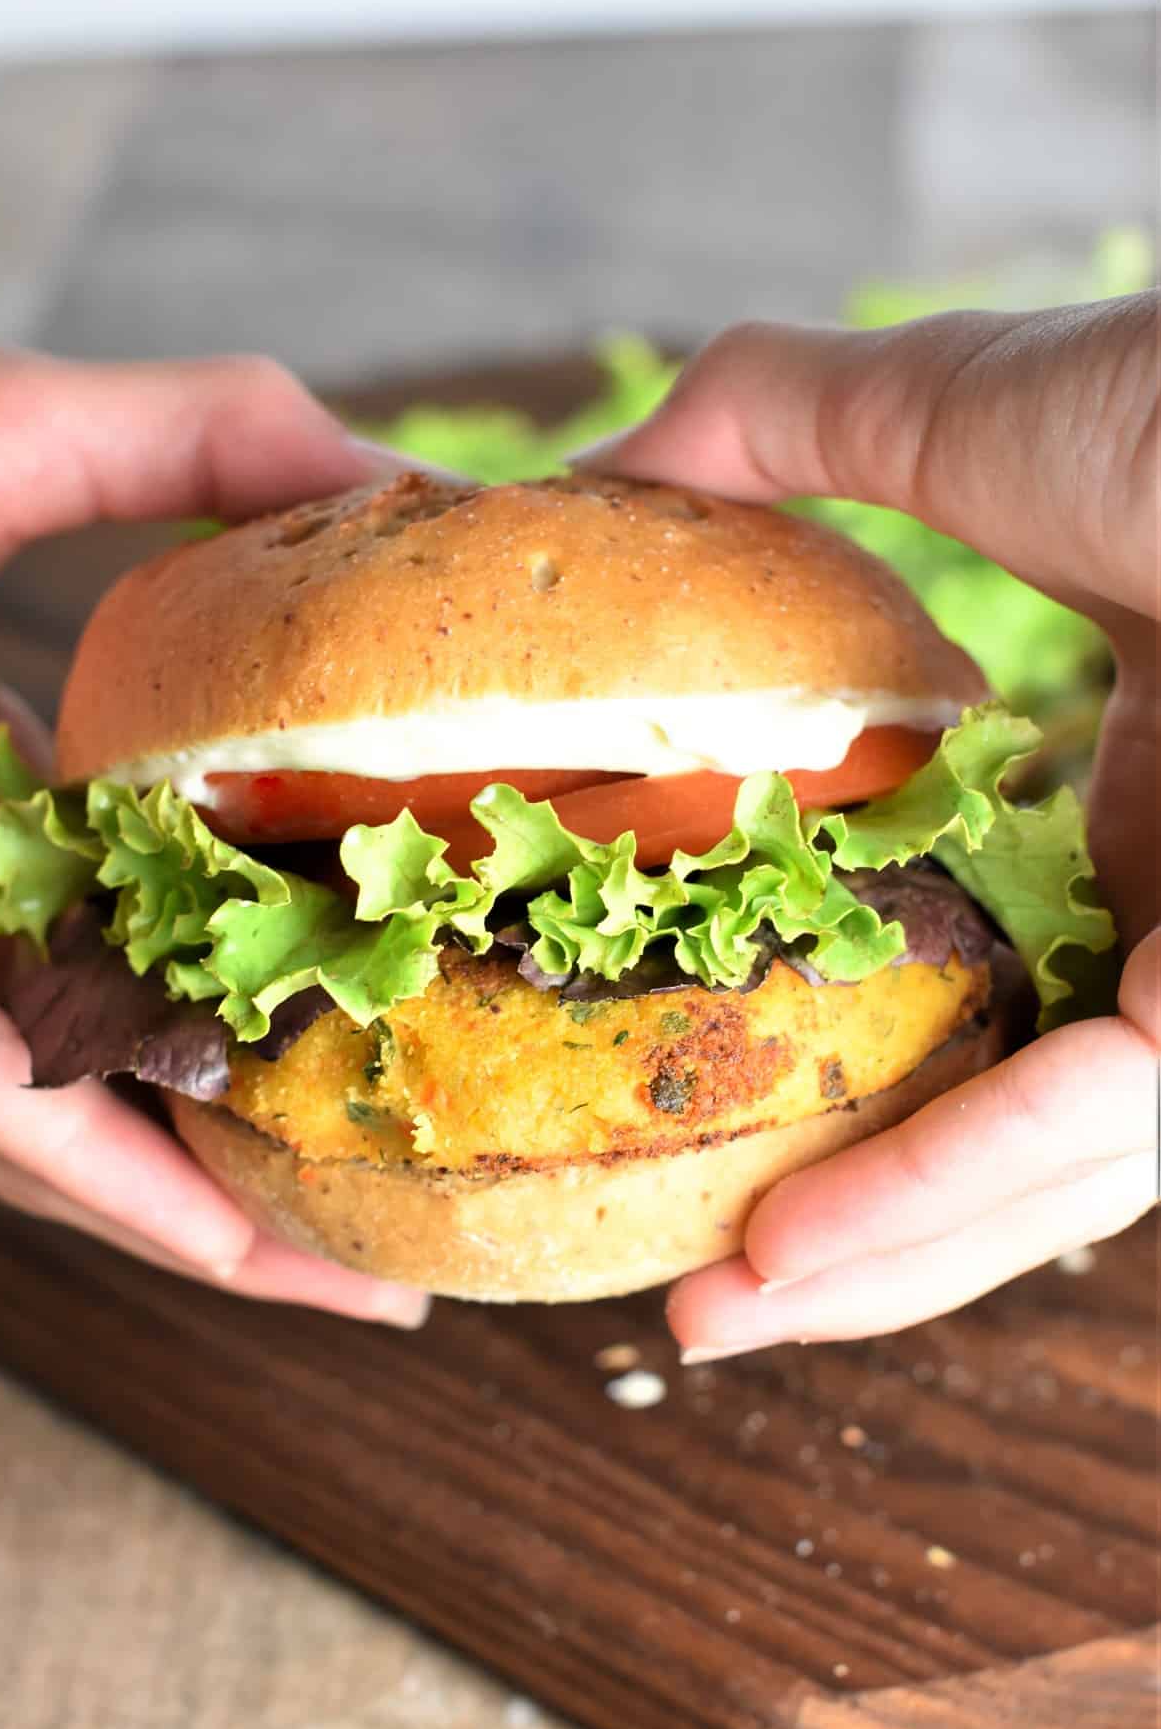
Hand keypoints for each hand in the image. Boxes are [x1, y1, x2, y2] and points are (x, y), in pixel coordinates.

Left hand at [0, 349, 428, 1326]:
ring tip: (388, 1283)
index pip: (198, 891)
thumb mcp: (2, 431)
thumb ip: (196, 440)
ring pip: (100, 1128)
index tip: (451, 946)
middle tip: (450, 1169)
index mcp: (5, 796)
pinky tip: (251, 1248)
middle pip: (169, 1042)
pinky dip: (127, 1190)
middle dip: (301, 1117)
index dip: (327, 934)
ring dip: (242, 1211)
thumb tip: (401, 471)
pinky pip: (10, 1128)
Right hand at [587, 296, 1158, 1354]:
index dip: (846, 1054)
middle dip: (847, 1219)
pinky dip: (947, 1190)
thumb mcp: (968, 412)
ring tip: (714, 1316)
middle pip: (1010, 1119)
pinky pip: (1096, 1126)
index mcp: (1146, 812)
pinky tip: (795, 1251)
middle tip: (693, 1283)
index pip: (983, 984)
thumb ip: (790, 427)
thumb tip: (620, 455)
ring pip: (1055, 1171)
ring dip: (875, 1260)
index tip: (706, 1083)